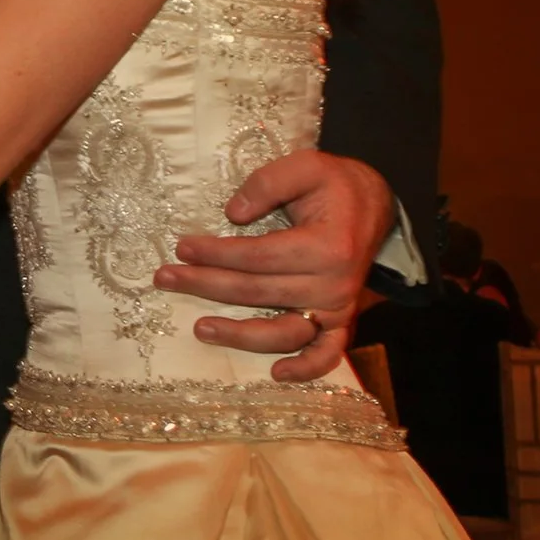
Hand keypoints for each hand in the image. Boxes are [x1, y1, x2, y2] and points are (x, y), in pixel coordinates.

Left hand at [152, 149, 390, 381]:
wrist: (374, 206)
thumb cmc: (333, 184)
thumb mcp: (305, 165)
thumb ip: (267, 184)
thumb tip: (232, 214)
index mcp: (325, 246)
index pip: (259, 256)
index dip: (217, 253)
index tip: (181, 247)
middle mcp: (333, 284)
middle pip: (259, 292)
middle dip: (207, 285)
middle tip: (165, 278)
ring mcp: (338, 307)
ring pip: (284, 331)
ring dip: (240, 335)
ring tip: (199, 328)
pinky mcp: (341, 321)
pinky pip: (327, 353)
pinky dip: (307, 369)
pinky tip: (277, 374)